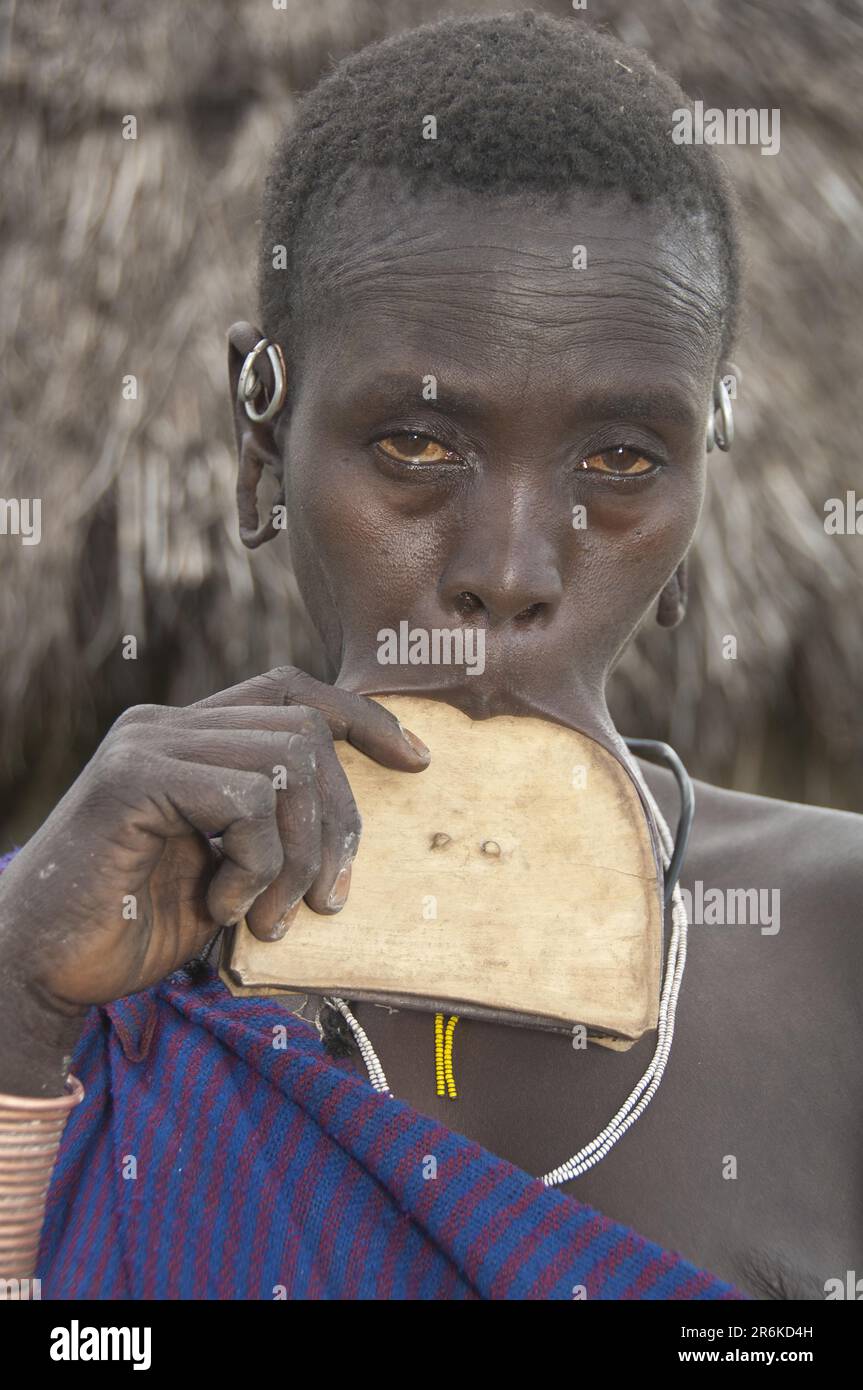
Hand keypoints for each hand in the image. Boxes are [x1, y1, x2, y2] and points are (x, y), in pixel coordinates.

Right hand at [0, 666, 429, 1018]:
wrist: (39, 969)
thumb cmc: (132, 928)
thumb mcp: (225, 870)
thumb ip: (271, 828)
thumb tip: (351, 819)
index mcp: (190, 737)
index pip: (294, 691)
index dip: (363, 717)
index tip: (416, 759)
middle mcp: (168, 725)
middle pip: (305, 728)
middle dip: (340, 818)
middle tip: (331, 897)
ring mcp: (148, 744)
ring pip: (284, 762)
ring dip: (299, 853)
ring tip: (274, 915)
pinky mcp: (133, 778)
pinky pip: (245, 800)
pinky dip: (255, 864)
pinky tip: (222, 906)